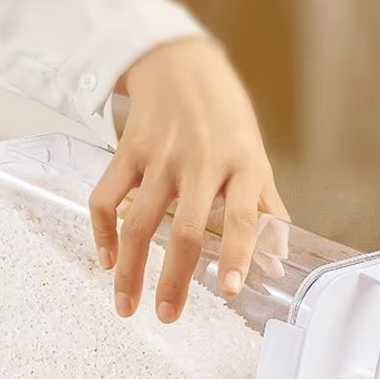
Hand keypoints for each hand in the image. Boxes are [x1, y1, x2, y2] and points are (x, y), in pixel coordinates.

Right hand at [89, 37, 287, 321]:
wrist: (180, 63)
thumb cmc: (226, 118)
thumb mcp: (257, 158)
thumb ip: (266, 211)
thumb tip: (276, 264)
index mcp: (243, 165)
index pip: (244, 217)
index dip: (238, 255)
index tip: (227, 290)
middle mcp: (201, 162)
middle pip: (185, 230)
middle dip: (174, 280)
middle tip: (168, 316)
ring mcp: (160, 156)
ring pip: (139, 222)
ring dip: (130, 270)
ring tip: (127, 305)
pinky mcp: (127, 150)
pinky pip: (107, 198)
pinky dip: (102, 232)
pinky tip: (107, 261)